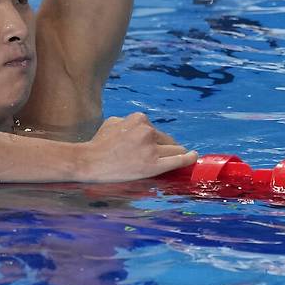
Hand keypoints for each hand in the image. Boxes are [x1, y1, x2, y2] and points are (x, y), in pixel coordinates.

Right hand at [79, 112, 197, 181]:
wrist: (90, 161)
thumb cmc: (99, 143)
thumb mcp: (114, 122)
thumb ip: (130, 122)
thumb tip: (142, 126)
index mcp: (139, 119)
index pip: (156, 130)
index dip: (156, 141)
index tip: (153, 149)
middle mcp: (147, 131)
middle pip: (168, 140)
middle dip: (166, 148)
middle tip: (158, 158)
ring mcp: (151, 149)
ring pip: (175, 150)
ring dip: (174, 155)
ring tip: (172, 161)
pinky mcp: (153, 165)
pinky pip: (178, 160)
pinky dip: (188, 158)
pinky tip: (194, 156)